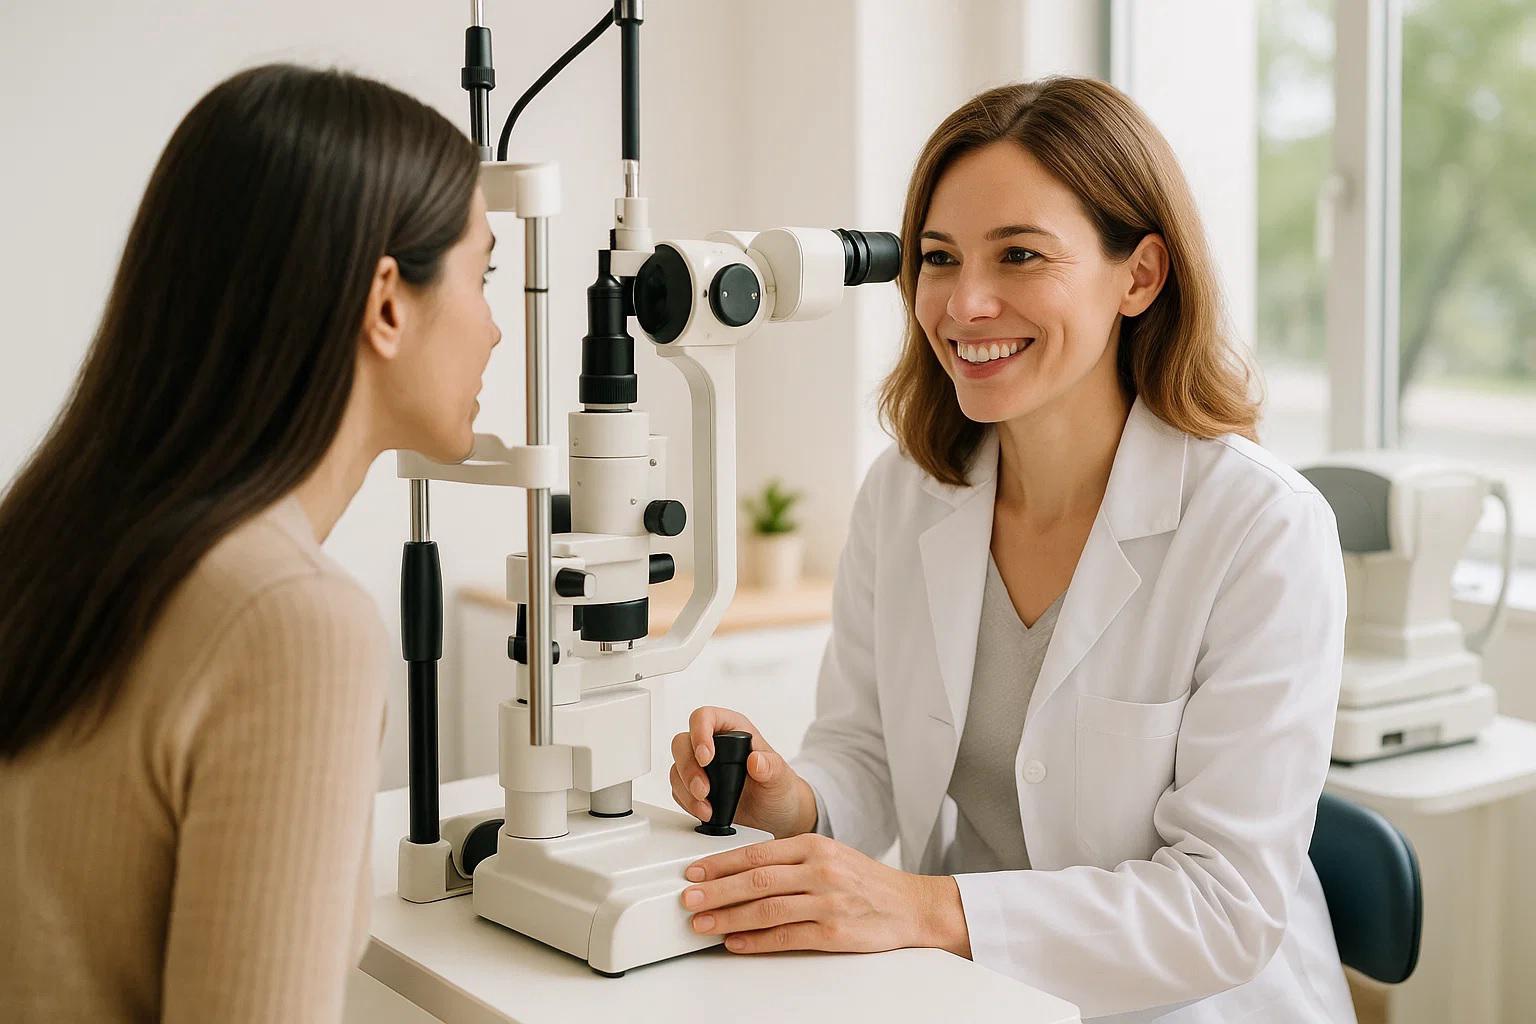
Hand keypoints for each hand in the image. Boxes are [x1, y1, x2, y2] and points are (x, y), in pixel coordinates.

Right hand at [669, 706, 817, 839]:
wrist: (777, 816)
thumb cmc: (780, 788)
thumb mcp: (780, 777)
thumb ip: (771, 767)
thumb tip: (755, 760)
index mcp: (733, 729)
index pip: (705, 717)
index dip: (699, 733)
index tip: (706, 757)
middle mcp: (713, 744)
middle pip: (682, 743)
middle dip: (688, 767)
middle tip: (703, 789)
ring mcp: (702, 767)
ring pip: (677, 767)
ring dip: (686, 789)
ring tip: (706, 807)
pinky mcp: (695, 789)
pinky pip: (678, 790)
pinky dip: (687, 802)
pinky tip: (705, 811)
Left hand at [678, 833, 971, 956]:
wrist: (909, 905)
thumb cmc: (866, 881)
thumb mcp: (829, 854)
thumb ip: (790, 859)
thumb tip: (742, 870)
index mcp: (814, 846)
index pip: (757, 853)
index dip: (721, 864)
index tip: (695, 872)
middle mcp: (819, 870)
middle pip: (756, 881)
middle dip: (716, 891)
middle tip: (688, 898)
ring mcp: (826, 902)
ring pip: (766, 909)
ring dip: (728, 918)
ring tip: (702, 924)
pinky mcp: (834, 932)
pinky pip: (786, 936)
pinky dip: (756, 941)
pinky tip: (736, 942)